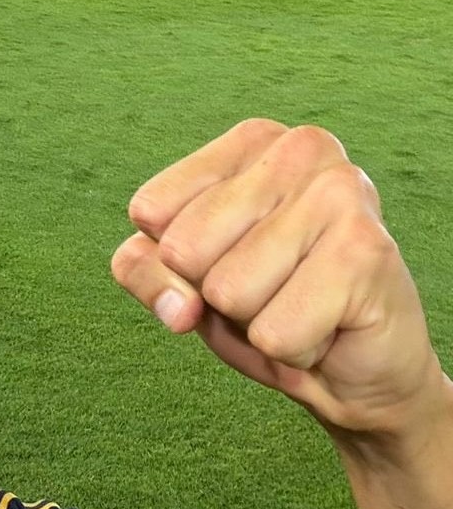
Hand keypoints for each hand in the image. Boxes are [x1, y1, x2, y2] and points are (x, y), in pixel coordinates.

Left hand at [110, 118, 445, 436]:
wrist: (355, 367)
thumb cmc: (266, 305)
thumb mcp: (183, 280)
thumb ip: (143, 270)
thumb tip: (179, 306)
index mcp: (250, 141)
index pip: (149, 210)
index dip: (173, 261)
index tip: (227, 260)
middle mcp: (298, 149)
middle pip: (183, 250)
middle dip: (215, 294)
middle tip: (269, 292)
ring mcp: (338, 193)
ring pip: (228, 292)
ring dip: (256, 323)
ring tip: (300, 307)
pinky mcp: (366, 251)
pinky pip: (274, 332)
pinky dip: (292, 350)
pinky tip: (327, 327)